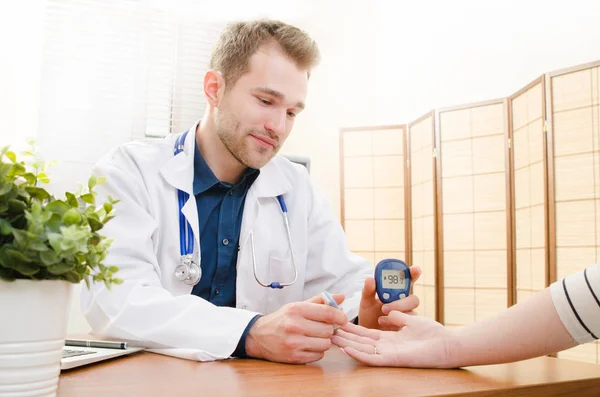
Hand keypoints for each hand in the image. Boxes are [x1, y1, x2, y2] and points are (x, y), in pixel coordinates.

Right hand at [245, 293, 347, 363]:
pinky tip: (308, 346)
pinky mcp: (294, 357)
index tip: (342, 318)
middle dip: (328, 330)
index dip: (340, 316)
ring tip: (314, 337)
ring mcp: (294, 343)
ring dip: (323, 341)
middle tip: (321, 328)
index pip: (327, 312)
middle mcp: (295, 325)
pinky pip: (318, 355)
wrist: (258, 336)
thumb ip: (320, 300)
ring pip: (325, 344)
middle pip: (329, 330)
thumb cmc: (281, 320)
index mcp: (296, 309)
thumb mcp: (297, 305)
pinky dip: (317, 351)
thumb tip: (341, 297)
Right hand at [331, 311, 455, 367]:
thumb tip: (384, 312)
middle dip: (344, 337)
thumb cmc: (432, 333)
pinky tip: (347, 349)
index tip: (338, 323)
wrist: (447, 344)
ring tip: (331, 340)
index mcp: (390, 339)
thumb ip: (396, 315)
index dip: (352, 329)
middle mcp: (386, 347)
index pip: (365, 334)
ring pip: (362, 350)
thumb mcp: (410, 319)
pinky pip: (372, 359)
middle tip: (327, 332)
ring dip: (347, 345)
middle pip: (360, 342)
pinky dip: (359, 355)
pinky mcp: (393, 359)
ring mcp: (389, 354)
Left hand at [358, 266, 420, 329]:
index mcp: (396, 291)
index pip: (408, 280)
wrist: (367, 331)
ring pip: (412, 313)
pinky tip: (385, 326)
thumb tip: (370, 279)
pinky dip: (395, 324)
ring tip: (380, 318)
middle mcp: (404, 302)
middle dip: (401, 303)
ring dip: (397, 314)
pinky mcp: (406, 328)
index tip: (415, 269)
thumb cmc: (369, 313)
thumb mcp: (366, 301)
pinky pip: (408, 326)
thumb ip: (368, 290)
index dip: (414, 274)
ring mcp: (407, 316)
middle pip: (413, 299)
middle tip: (384, 307)